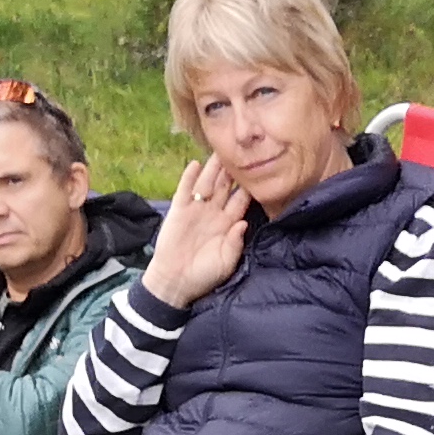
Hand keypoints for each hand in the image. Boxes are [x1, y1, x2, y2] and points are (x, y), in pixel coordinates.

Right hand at [140, 157, 251, 308]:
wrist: (176, 282)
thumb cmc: (204, 275)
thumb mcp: (225, 262)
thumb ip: (235, 243)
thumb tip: (243, 223)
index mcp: (228, 224)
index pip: (240, 201)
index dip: (248, 187)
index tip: (258, 172)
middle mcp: (213, 213)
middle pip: (225, 187)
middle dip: (232, 171)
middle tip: (240, 152)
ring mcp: (196, 210)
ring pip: (206, 184)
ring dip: (212, 169)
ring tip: (219, 152)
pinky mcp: (179, 211)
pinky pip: (185, 191)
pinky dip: (189, 177)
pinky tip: (195, 165)